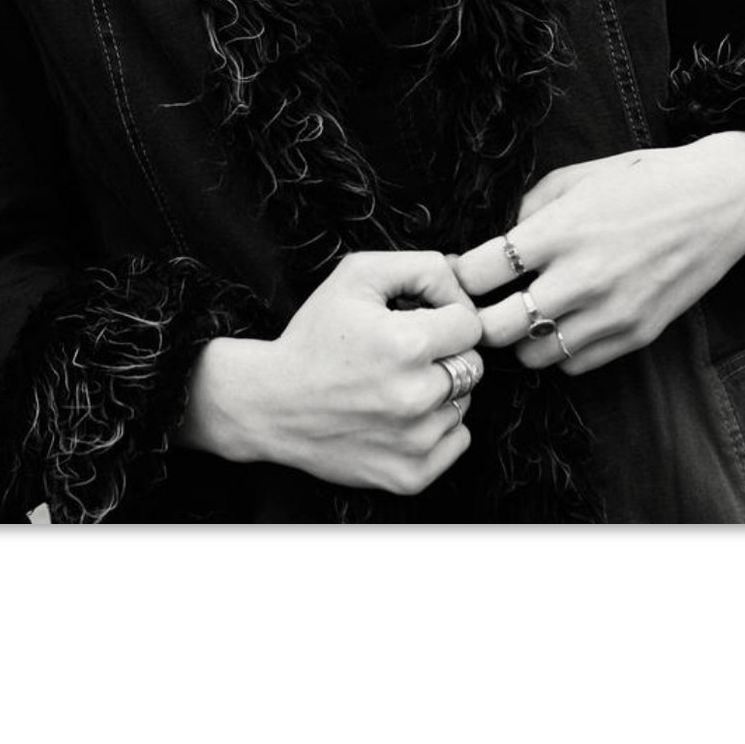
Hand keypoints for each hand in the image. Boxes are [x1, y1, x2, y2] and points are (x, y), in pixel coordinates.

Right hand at [179, 251, 481, 494]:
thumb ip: (420, 267)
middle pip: (473, 365)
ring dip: (440, 391)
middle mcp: (417, 397)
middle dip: (445, 353)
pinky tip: (398, 415)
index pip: (470, 323)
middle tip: (403, 353)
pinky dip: (436, 427)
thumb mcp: (356, 276)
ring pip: (464, 403)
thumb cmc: (314, 336)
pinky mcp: (411, 476)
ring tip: (394, 384)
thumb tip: (465, 279)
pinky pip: (457, 440)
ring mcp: (416, 442)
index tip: (419, 318)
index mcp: (408, 344)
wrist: (271, 403)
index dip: (445, 314)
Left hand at [451, 134, 744, 377]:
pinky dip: (559, 350)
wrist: (720, 203)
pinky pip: (575, 364)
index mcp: (559, 231)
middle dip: (479, 317)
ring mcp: (611, 312)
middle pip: (497, 327)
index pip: (480, 272)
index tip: (462, 271)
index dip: (461, 274)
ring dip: (519, 338)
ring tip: (524, 315)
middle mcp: (581, 277)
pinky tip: (563, 323)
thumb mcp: (574, 177)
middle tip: (482, 305)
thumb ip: (528, 210)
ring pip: (533, 355)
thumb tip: (496, 243)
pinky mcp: (637, 334)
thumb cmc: (642, 181)